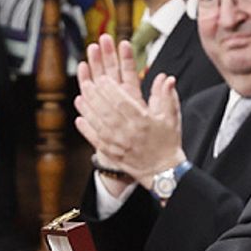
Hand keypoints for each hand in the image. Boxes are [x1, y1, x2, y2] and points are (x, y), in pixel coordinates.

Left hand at [74, 34, 184, 185]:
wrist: (164, 171)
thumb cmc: (167, 142)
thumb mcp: (172, 118)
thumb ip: (167, 96)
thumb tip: (167, 78)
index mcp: (143, 122)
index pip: (122, 102)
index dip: (110, 89)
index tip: (102, 79)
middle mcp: (129, 133)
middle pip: (107, 111)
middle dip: (95, 96)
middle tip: (87, 83)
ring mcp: (119, 145)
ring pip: (99, 124)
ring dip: (87, 110)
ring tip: (80, 98)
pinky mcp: (113, 154)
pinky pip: (96, 140)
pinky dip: (86, 130)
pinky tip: (79, 119)